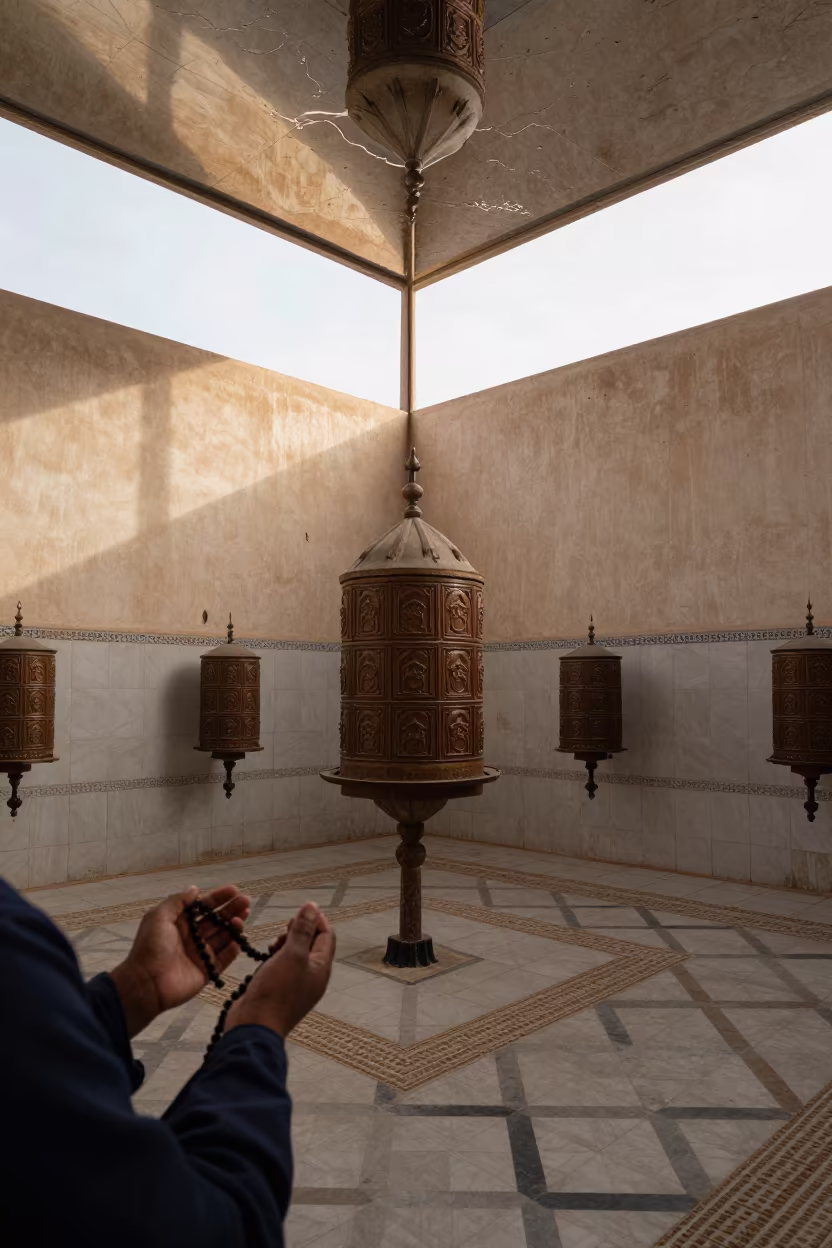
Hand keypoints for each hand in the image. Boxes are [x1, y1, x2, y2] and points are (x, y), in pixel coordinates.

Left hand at [110, 884, 250, 1036]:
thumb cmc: (150, 947)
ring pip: (223, 938)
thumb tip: (195, 889)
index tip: (234, 890)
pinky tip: (239, 941)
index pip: (203, 907)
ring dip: (234, 927)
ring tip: (241, 919)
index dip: (218, 898)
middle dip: (231, 910)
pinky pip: (223, 959)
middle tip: (246, 902)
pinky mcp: (206, 972)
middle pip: (217, 921)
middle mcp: (192, 937)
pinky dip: (232, 950)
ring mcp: (200, 954)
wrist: (146, 983)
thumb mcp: (159, 916)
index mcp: (180, 923)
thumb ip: (178, 901)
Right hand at [225, 902, 334, 1039]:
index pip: (326, 936)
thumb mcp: (291, 954)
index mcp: (321, 968)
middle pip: (311, 944)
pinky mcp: (280, 990)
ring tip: (274, 944)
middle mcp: (312, 976)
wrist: (254, 1027)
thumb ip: (302, 930)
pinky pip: (282, 966)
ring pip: (295, 955)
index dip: (316, 919)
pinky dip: (276, 957)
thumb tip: (312, 907)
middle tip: (285, 928)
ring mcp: (296, 985)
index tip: (300, 910)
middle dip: (299, 931)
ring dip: (286, 943)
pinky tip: (266, 955)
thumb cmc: (276, 992)